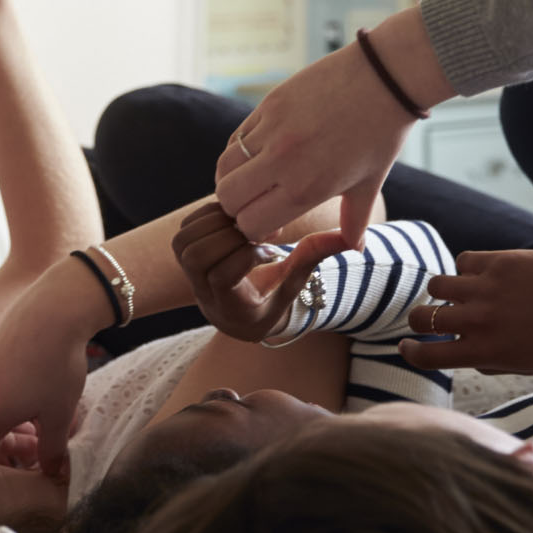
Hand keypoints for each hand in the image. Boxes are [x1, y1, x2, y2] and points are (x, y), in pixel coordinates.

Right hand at [0, 259, 103, 482]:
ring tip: (49, 414)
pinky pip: (1, 382)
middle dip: (14, 443)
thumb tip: (52, 473)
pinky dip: (17, 391)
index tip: (26, 471)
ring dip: (18, 416)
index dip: (5, 468)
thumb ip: (51, 450)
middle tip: (44, 444)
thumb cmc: (56, 366)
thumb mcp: (59, 416)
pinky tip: (43, 384)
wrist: (55, 308)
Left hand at [172, 201, 350, 341]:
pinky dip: (207, 216)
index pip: (222, 277)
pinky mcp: (183, 254)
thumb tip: (349, 240)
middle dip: (227, 238)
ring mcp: (188, 273)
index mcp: (229, 305)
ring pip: (185, 243)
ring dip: (215, 225)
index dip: (244, 258)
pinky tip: (234, 217)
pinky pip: (185, 229)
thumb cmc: (271, 301)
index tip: (271, 252)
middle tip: (254, 231)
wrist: (237, 315)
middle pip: (197, 258)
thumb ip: (312, 261)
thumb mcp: (295, 286)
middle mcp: (201, 291)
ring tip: (245, 222)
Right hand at [215, 10, 452, 246]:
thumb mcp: (369, 183)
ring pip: (224, 167)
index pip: (250, 224)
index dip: (253, 229)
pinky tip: (254, 154)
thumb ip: (354, 221)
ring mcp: (272, 132)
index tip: (266, 222)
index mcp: (307, 189)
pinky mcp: (268, 106)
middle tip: (252, 202)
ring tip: (249, 179)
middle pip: (227, 199)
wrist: (385, 77)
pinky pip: (235, 138)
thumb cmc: (381, 133)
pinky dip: (238, 151)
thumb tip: (354, 248)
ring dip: (231, 179)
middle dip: (235, 207)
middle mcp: (282, 162)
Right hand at [397, 249, 532, 373]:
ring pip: (438, 284)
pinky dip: (469, 268)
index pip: (428, 356)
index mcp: (486, 352)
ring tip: (461, 292)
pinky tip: (486, 274)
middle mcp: (480, 321)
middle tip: (429, 318)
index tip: (407, 346)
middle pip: (423, 317)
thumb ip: (490, 362)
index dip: (410, 352)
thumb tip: (463, 354)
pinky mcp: (499, 261)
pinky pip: (464, 261)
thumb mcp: (527, 365)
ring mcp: (487, 288)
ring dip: (444, 291)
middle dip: (421, 319)